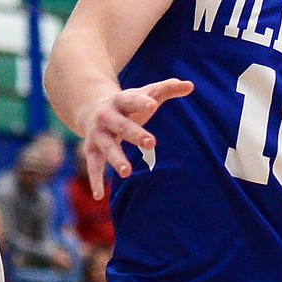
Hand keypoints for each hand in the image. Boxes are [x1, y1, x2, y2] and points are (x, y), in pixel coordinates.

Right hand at [82, 77, 193, 198]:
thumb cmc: (128, 102)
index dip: (142, 102)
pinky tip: (99, 196)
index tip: (153, 104)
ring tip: (126, 173)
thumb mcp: (144, 93)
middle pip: (121, 125)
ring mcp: (98, 133)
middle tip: (151, 143)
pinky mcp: (91, 149)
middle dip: (135, 134)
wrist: (90, 106)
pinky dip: (95, 179)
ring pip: (106, 147)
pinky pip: (93, 165)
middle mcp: (107, 116)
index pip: (132, 99)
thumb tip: (191, 85)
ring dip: (116, 159)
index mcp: (122, 100)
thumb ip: (167, 89)